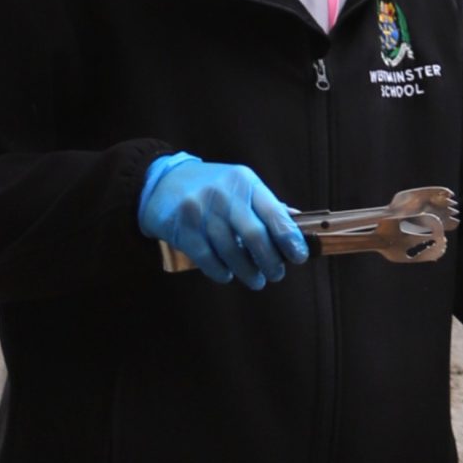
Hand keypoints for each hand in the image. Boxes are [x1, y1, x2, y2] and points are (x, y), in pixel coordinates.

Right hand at [137, 155, 306, 288]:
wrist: (163, 182)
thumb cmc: (212, 187)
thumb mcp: (241, 185)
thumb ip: (267, 204)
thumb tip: (299, 223)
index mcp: (246, 182)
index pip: (275, 213)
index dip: (290, 239)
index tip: (299, 256)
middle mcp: (225, 194)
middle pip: (254, 236)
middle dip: (270, 261)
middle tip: (276, 274)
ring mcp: (201, 210)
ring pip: (230, 251)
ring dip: (247, 272)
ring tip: (256, 280)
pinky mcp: (182, 227)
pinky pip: (207, 258)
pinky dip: (220, 271)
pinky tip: (228, 275)